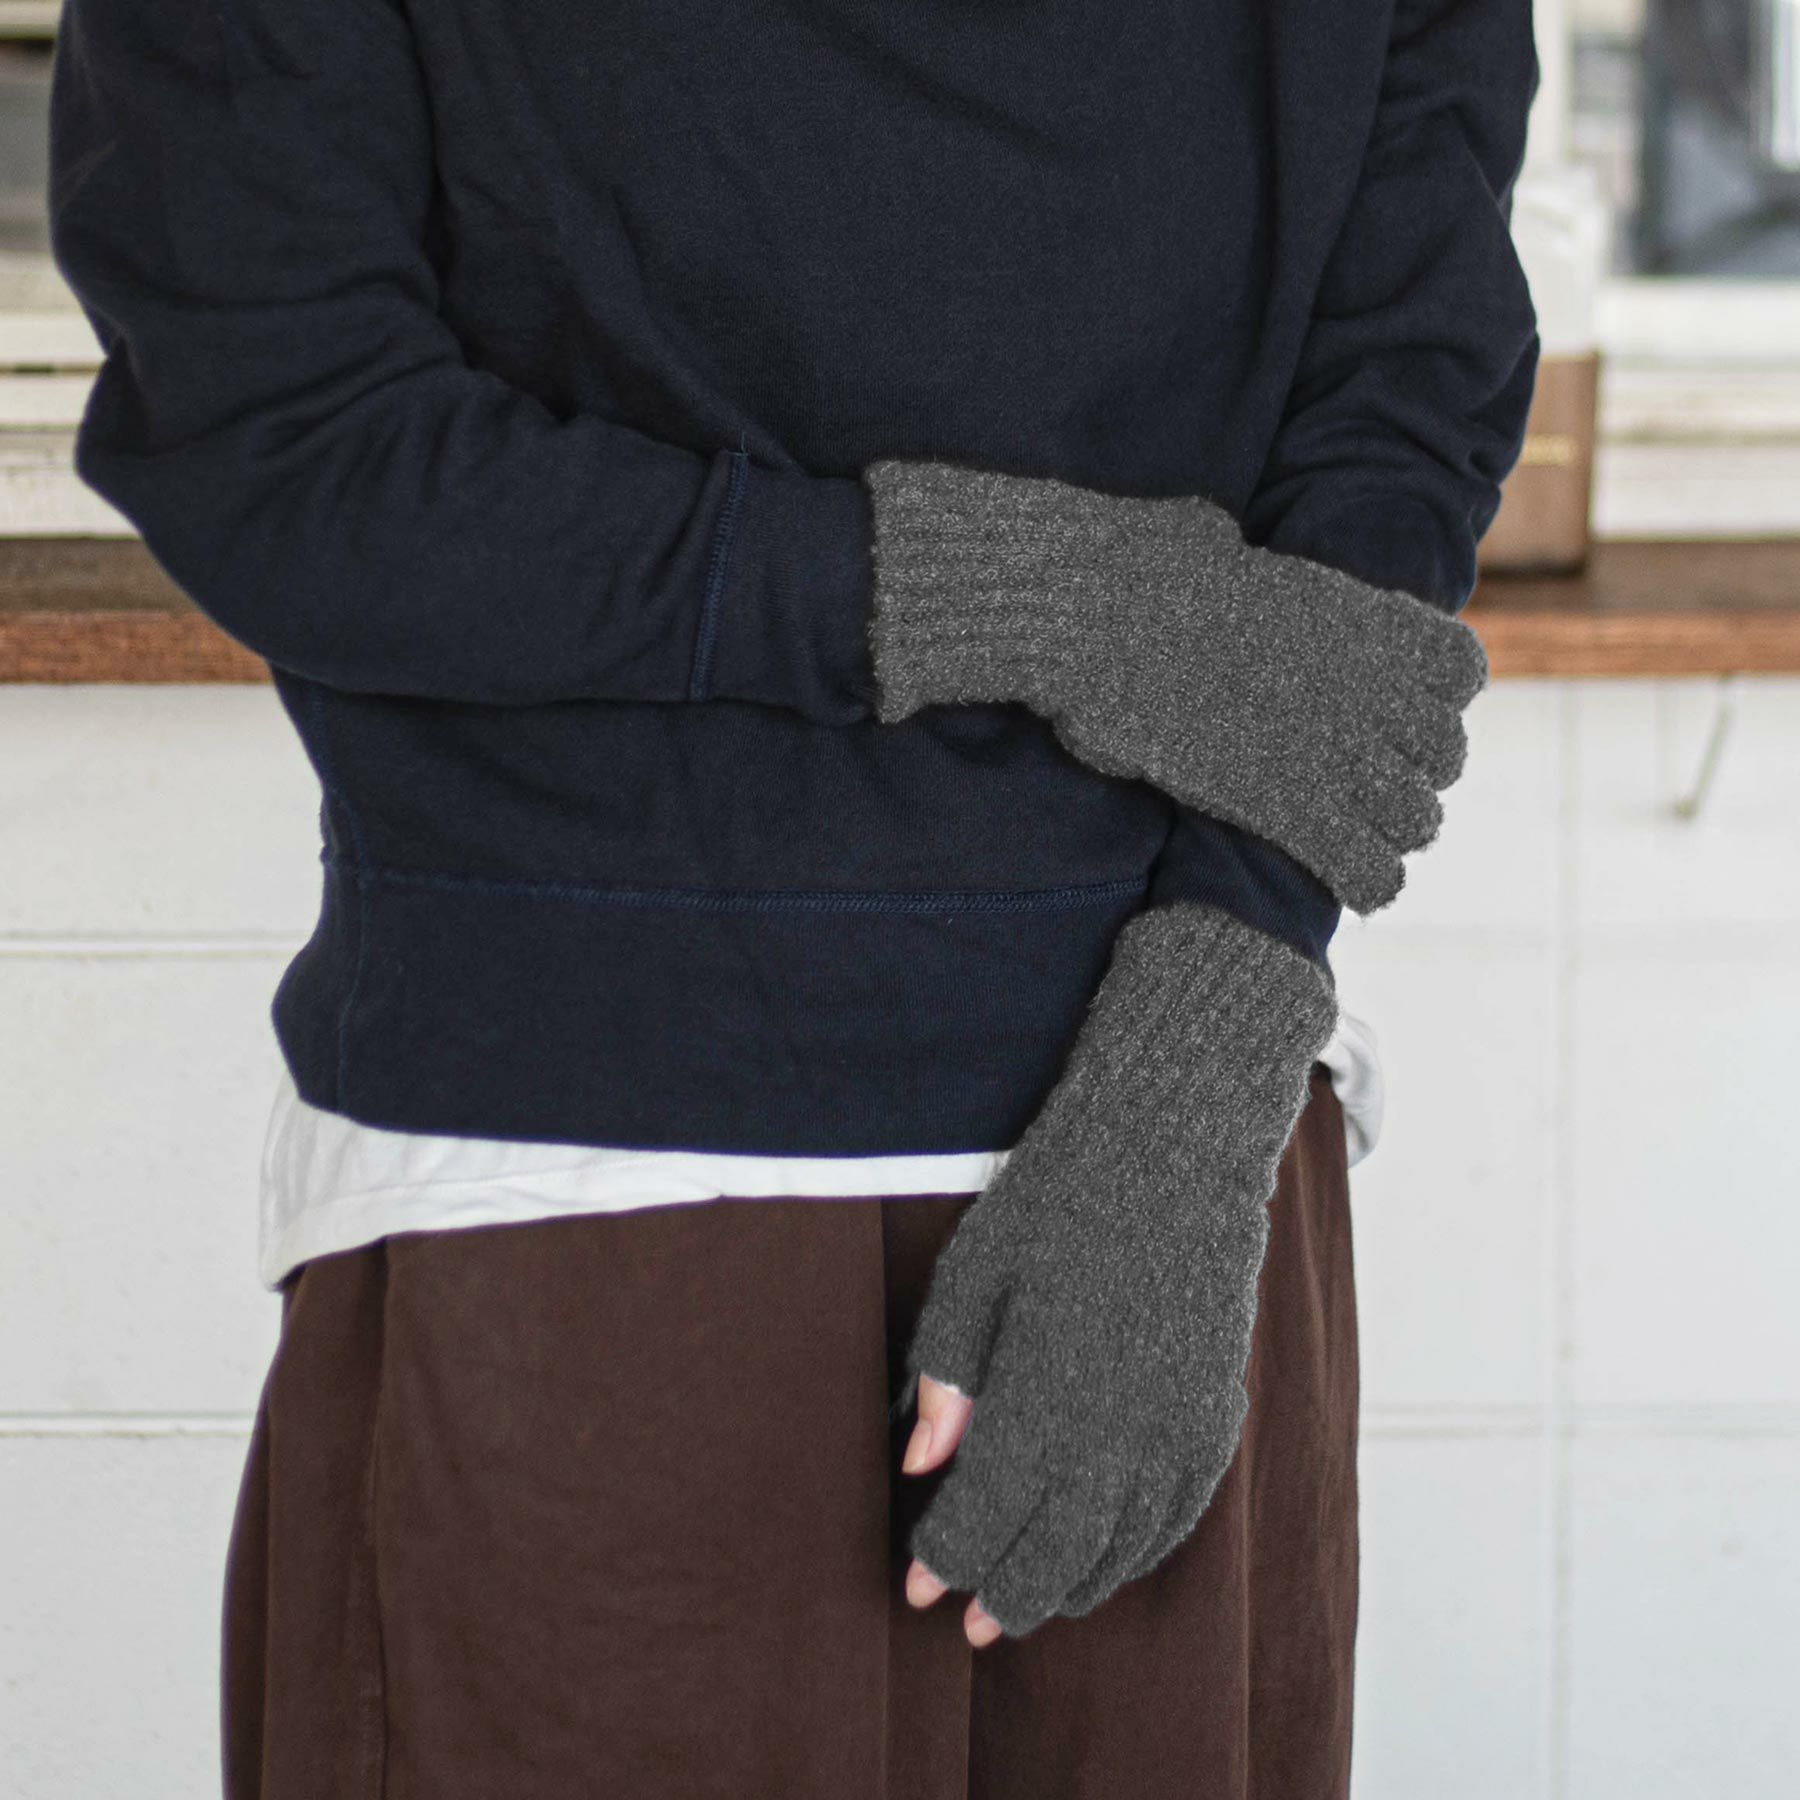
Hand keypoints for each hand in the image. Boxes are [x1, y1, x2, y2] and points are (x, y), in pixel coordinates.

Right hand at [864, 459, 1486, 912]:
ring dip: (1393, 832)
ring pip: (1418, 819)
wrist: (1102, 615)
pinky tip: (1350, 878)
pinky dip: (1369, 881)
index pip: (1460, 672)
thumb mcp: (1213, 546)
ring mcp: (1336, 750)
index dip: (1436, 700)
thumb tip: (1211, 542)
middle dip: (1412, 775)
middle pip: (1445, 755)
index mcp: (1362, 619)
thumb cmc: (1136, 573)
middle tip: (1371, 788)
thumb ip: (1247, 571)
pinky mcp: (1291, 808)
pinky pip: (1370, 869)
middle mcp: (1369, 684)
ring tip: (1359, 835)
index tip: (1396, 713)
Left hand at [893, 903, 1337, 1637]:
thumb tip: (919, 1465)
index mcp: (1045, 1403)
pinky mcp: (1215, 1416)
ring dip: (1068, 1585)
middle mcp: (1118, 1437)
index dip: (945, 1558)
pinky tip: (1103, 1560)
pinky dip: (1134, 1554)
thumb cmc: (1056, 1203)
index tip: (913, 1581)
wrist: (1172, 1150)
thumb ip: (948, 1378)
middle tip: (962, 1617)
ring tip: (1024, 1601)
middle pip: (1052, 1557)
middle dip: (1001, 1594)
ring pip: (1118, 1550)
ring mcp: (1176, 1432)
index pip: (985, 1518)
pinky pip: (1175, 1518)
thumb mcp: (974, 1277)